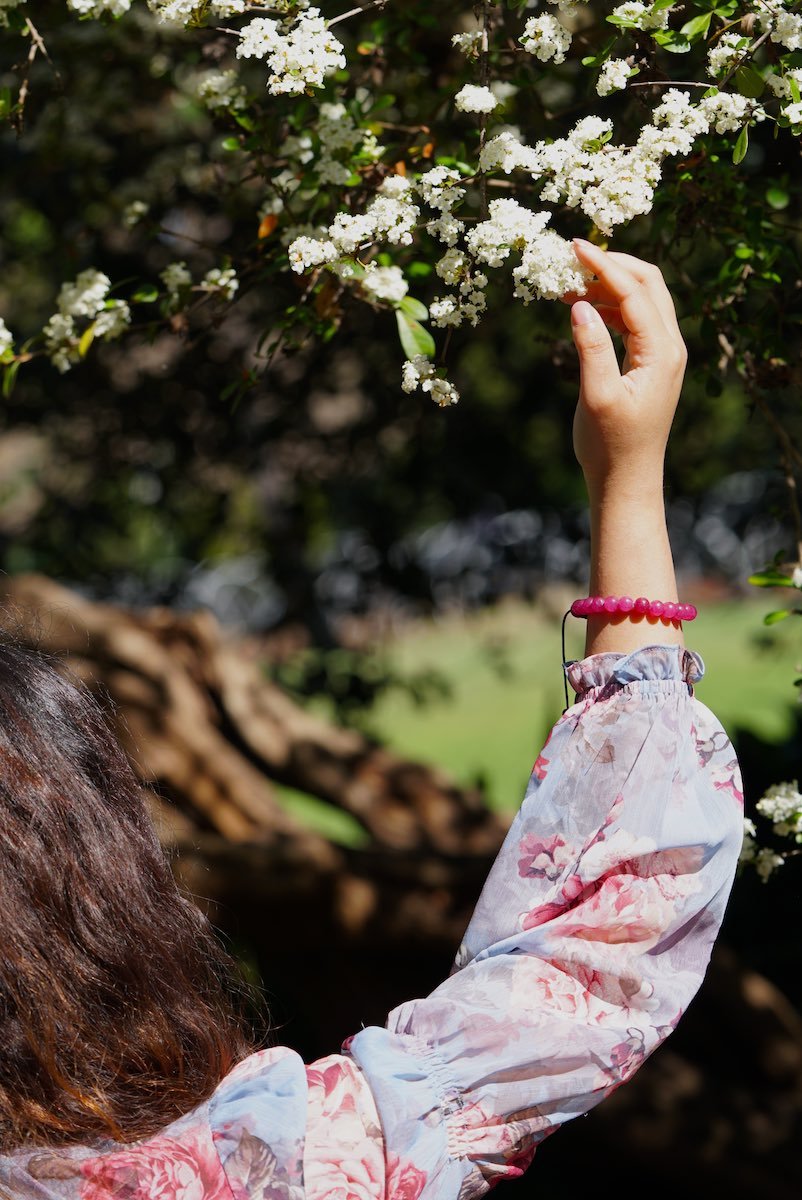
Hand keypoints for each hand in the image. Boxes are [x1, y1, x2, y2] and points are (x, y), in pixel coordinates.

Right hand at [565, 241, 686, 498]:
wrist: (626, 481)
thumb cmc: (611, 446)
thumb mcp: (597, 397)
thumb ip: (591, 348)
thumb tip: (580, 303)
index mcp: (662, 352)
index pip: (635, 292)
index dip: (604, 265)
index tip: (574, 246)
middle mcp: (670, 347)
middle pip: (648, 284)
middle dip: (611, 265)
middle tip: (573, 257)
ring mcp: (662, 354)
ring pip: (641, 300)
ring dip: (608, 285)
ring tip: (567, 286)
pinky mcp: (650, 363)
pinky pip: (633, 320)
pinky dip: (609, 306)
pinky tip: (581, 310)